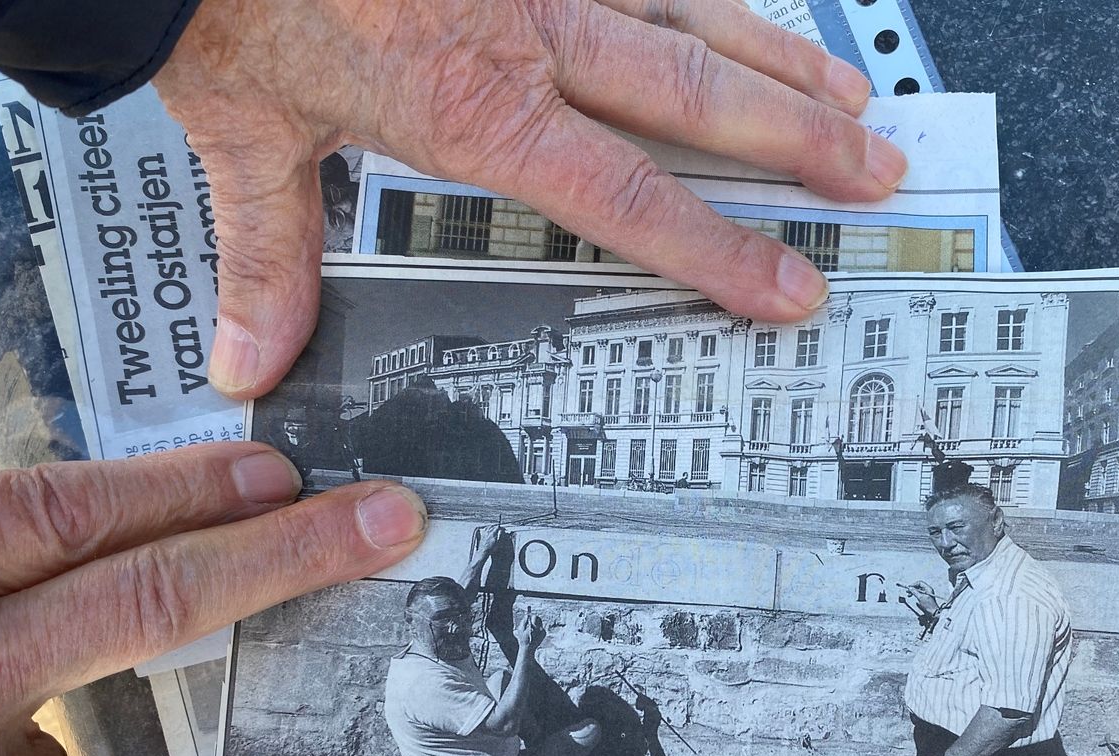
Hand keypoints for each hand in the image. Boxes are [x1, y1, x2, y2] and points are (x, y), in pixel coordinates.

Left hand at [151, 0, 905, 397]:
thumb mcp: (244, 129)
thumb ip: (266, 252)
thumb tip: (253, 357)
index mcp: (476, 105)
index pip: (629, 195)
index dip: (721, 248)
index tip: (789, 284)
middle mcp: (529, 25)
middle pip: (698, 94)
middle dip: (799, 140)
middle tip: (874, 171)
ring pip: (694, 8)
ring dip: (780, 53)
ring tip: (848, 91)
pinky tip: (743, 6)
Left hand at [474, 524, 505, 559]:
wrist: (483, 551)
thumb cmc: (490, 548)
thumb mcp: (497, 543)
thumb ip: (500, 536)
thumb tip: (501, 531)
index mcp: (492, 534)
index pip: (497, 527)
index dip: (501, 528)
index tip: (503, 529)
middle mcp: (488, 532)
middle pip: (493, 526)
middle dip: (498, 527)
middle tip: (500, 529)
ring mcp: (485, 533)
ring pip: (489, 527)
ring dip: (493, 527)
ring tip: (495, 528)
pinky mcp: (482, 535)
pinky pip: (485, 529)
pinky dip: (488, 528)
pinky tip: (489, 529)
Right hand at [517, 610, 547, 655]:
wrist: (528, 649)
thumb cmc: (522, 639)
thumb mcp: (520, 630)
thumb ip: (523, 621)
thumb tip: (527, 615)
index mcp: (534, 627)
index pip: (535, 617)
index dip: (531, 615)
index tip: (529, 615)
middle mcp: (540, 628)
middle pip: (539, 619)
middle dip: (535, 618)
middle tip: (531, 619)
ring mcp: (543, 631)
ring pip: (540, 623)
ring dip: (536, 624)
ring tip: (531, 629)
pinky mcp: (544, 634)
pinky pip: (541, 628)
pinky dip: (538, 628)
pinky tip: (534, 633)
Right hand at [903, 581, 939, 616]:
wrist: (933, 612)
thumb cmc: (929, 605)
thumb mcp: (920, 597)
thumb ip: (915, 592)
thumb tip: (910, 588)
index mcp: (928, 588)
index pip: (920, 583)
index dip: (914, 584)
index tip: (909, 587)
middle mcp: (928, 590)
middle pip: (919, 586)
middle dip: (913, 588)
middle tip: (908, 591)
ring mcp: (927, 594)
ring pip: (919, 590)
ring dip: (913, 591)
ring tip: (909, 594)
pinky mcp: (925, 598)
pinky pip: (919, 594)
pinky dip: (915, 594)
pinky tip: (913, 596)